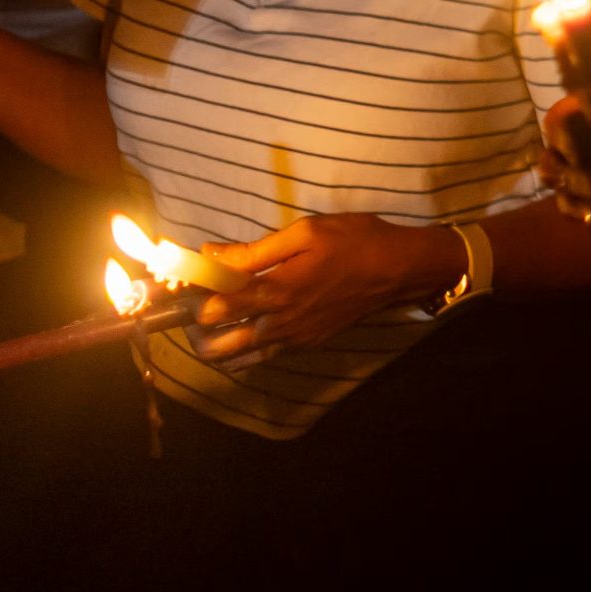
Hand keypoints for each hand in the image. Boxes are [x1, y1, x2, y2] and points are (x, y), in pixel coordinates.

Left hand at [194, 214, 462, 359]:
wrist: (399, 269)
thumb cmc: (354, 241)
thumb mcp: (306, 232)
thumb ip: (254, 249)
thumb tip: (209, 255)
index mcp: (275, 291)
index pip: (211, 309)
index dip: (191, 294)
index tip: (192, 276)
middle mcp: (279, 324)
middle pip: (214, 346)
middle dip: (196, 327)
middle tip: (201, 299)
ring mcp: (293, 339)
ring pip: (235, 359)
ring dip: (217, 342)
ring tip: (219, 316)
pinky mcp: (306, 344)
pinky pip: (262, 358)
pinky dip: (244, 348)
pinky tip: (249, 324)